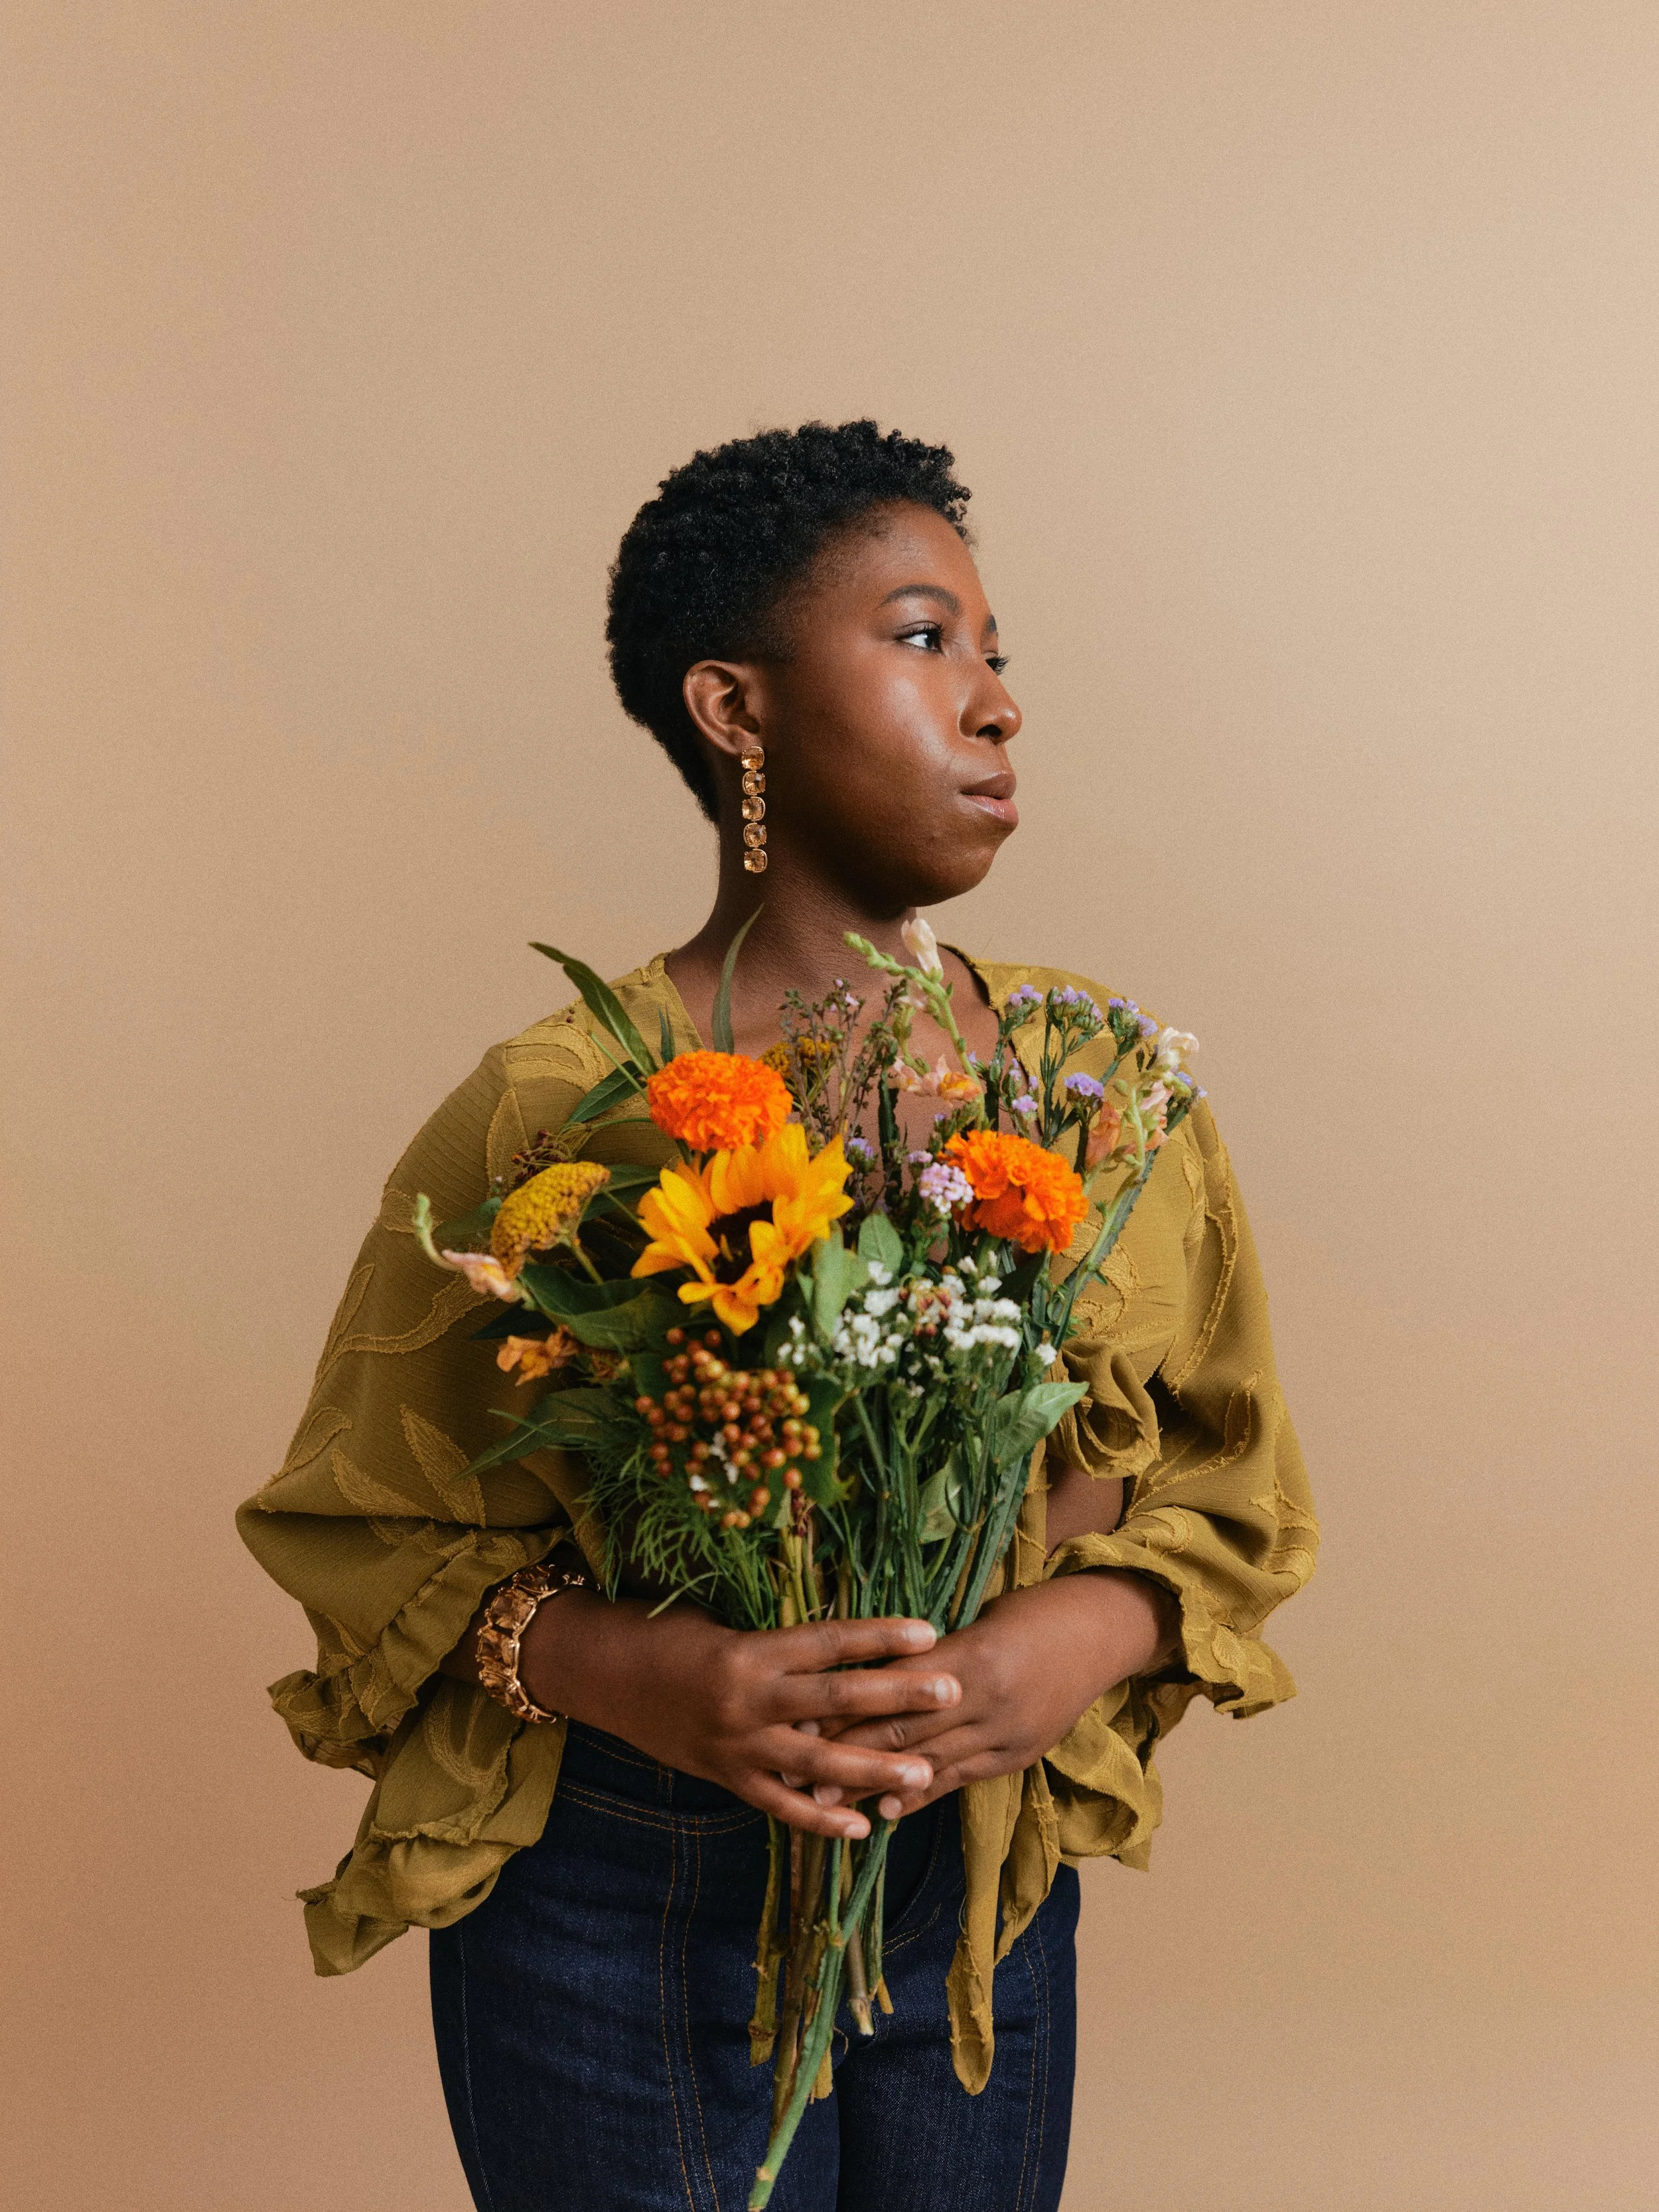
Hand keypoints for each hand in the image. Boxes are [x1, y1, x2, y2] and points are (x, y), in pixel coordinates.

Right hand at [517, 1592, 962, 1839]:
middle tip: (952, 1690)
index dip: (880, 1637)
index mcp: (751, 1651)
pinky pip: (780, 1804)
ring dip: (875, 1769)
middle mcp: (748, 1700)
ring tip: (927, 1771)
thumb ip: (780, 1642)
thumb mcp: (723, 1623)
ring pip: (818, 1763)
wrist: (600, 1670)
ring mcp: (736, 1744)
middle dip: (898, 1697)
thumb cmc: (666, 1632)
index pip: (829, 1643)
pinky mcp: (724, 1776)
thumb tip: (843, 1647)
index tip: (930, 1631)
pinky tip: (861, 1828)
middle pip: (837, 1700)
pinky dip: (820, 1820)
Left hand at [808, 1570, 1178, 1813]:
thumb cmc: (1033, 1611)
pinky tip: (888, 1811)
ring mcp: (1005, 1734)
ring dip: (874, 1782)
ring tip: (827, 1799)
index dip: (849, 1705)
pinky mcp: (1017, 1756)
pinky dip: (922, 1794)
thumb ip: (933, 1651)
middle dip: (848, 1753)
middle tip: (798, 1772)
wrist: (1101, 1633)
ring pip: (929, 1763)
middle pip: (905, 1731)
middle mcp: (987, 1701)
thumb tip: (873, 1669)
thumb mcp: (980, 1619)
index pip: (896, 1686)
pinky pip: (961, 1779)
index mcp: (973, 1656)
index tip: (804, 1717)